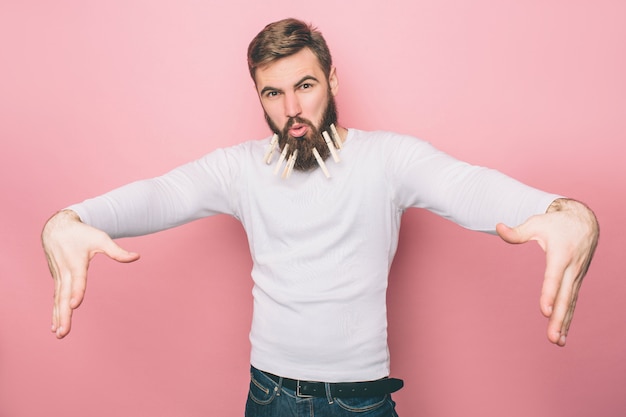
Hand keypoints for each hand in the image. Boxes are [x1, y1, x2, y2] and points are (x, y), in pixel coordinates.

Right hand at [42, 210, 139, 338]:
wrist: (57, 228)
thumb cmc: (81, 233)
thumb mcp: (101, 238)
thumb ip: (117, 251)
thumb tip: (137, 256)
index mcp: (76, 263)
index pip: (78, 280)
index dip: (76, 292)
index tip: (74, 305)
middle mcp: (65, 272)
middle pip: (64, 296)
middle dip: (64, 314)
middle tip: (63, 332)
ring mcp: (59, 277)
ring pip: (58, 299)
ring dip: (58, 317)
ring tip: (59, 334)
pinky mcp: (57, 279)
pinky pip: (56, 298)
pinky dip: (55, 311)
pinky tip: (56, 326)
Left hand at [496, 199, 598, 345]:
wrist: (584, 222)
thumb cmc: (556, 223)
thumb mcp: (536, 223)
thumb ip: (517, 231)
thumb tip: (497, 227)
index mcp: (561, 254)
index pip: (554, 278)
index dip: (549, 294)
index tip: (544, 311)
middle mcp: (572, 268)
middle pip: (565, 297)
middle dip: (559, 318)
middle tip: (552, 337)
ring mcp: (576, 276)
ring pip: (570, 303)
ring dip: (564, 323)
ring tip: (557, 341)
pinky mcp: (577, 281)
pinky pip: (572, 301)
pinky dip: (568, 318)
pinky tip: (563, 334)